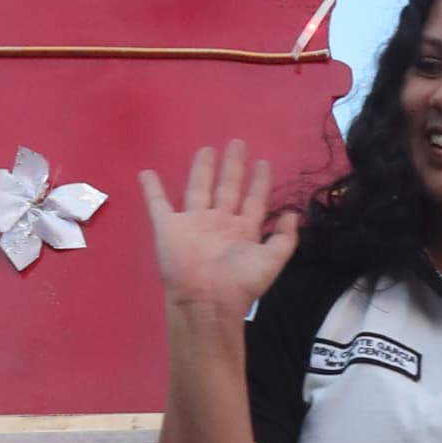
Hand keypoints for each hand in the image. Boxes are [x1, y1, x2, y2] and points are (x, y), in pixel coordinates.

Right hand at [136, 138, 303, 319]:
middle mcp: (219, 223)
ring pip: (198, 189)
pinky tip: (147, 172)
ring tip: (207, 149)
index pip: (253, 200)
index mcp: (243, 230)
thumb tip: (294, 214)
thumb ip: (285, 238)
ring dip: (202, 169)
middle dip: (233, 167)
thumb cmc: (240, 281)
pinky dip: (151, 189)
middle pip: (227, 188)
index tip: (263, 162)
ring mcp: (193, 223)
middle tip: (237, 143)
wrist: (207, 299)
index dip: (259, 183)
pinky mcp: (169, 227)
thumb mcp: (272, 260)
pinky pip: (158, 203)